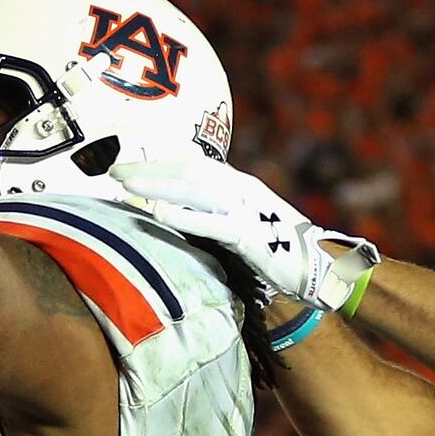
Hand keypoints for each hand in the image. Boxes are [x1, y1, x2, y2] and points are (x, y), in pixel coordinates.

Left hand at [105, 156, 376, 315]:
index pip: (192, 165)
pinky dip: (184, 215)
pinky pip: (213, 222)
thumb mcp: (242, 226)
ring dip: (158, 185)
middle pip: (188, 171)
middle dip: (149, 170)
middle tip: (113, 172)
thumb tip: (178, 210)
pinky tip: (158, 212)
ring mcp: (249, 209)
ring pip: (196, 189)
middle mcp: (242, 189)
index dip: (158, 163)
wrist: (321, 273)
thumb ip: (214, 214)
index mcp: (239, 185)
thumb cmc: (276, 254)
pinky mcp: (252, 236)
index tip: (127, 164)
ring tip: (126, 186)